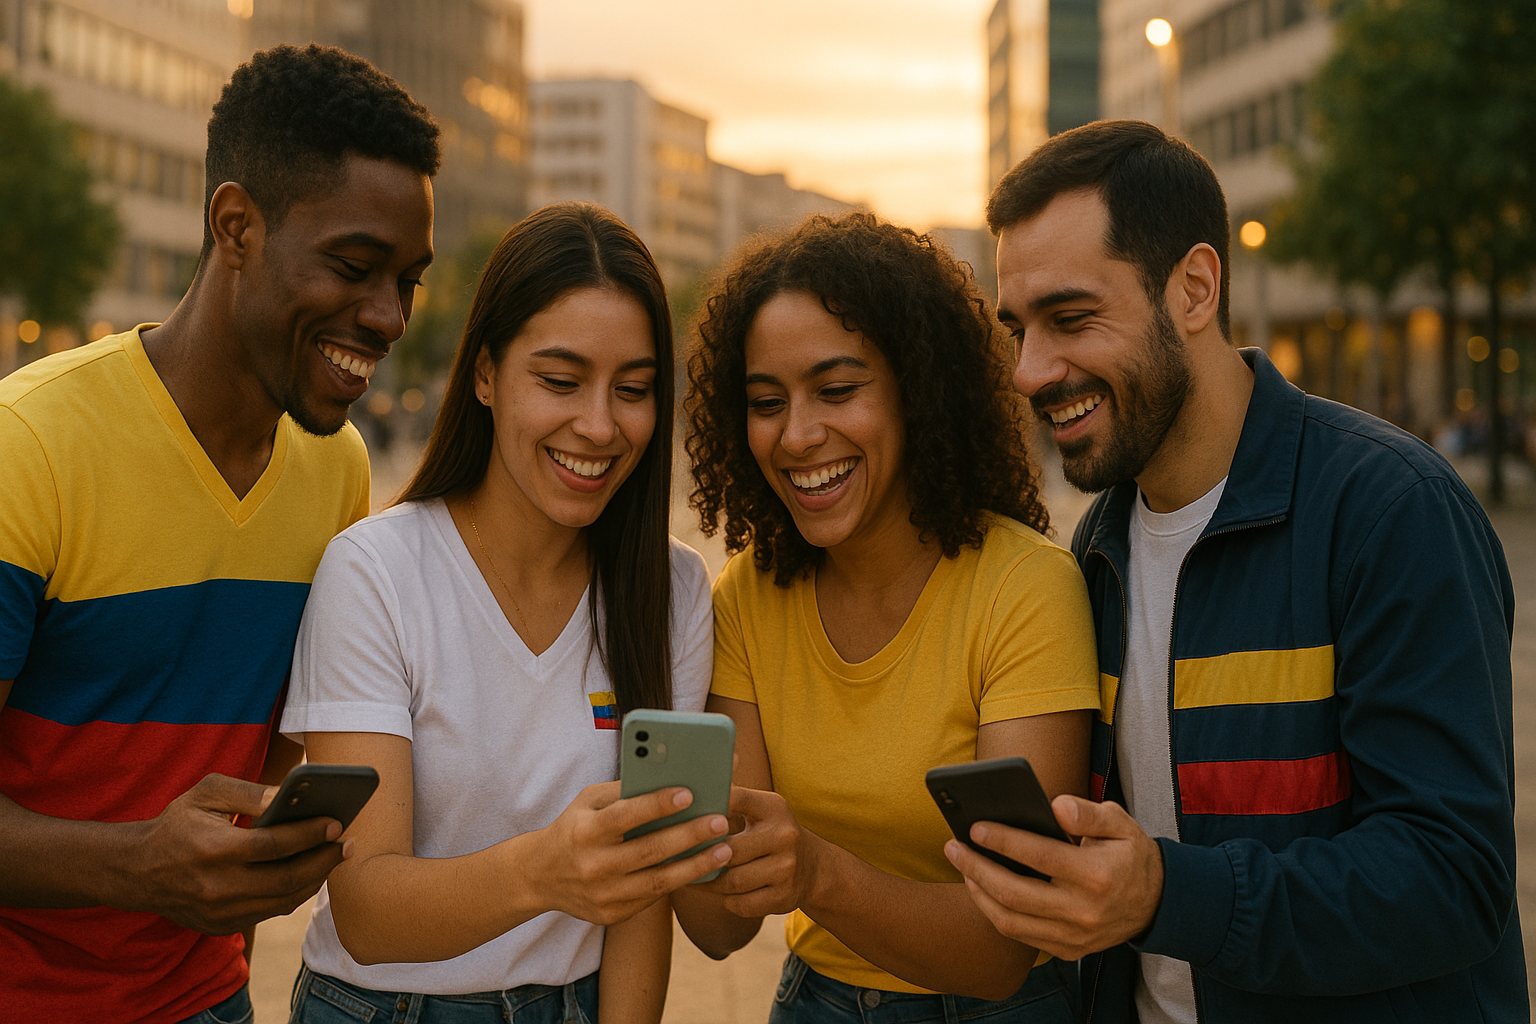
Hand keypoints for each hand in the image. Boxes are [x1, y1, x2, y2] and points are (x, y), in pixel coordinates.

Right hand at [121, 773, 349, 934]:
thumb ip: (250, 791)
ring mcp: (219, 912)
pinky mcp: (221, 926)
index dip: (310, 834)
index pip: (274, 846)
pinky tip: (310, 874)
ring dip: (315, 880)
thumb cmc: (178, 823)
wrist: (137, 870)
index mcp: (213, 850)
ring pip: (283, 901)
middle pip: (286, 880)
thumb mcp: (206, 793)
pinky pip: (269, 912)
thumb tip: (291, 794)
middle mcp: (217, 887)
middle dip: (324, 861)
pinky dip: (294, 894)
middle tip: (350, 844)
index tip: (338, 823)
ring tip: (335, 857)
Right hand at [526, 781, 731, 926]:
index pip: (625, 816)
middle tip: (721, 822)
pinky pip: (653, 898)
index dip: (657, 805)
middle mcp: (593, 865)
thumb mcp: (588, 801)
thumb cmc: (574, 827)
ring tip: (724, 850)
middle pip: (649, 850)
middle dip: (689, 835)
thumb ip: (624, 791)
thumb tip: (671, 776)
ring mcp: (603, 894)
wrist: (539, 876)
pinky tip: (703, 868)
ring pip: (658, 881)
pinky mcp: (612, 915)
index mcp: (584, 831)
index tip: (689, 793)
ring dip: (695, 866)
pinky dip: (680, 882)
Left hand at [693, 786, 816, 918]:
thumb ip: (732, 800)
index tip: (683, 816)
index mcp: (773, 808)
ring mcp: (786, 869)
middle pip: (730, 850)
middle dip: (704, 856)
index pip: (736, 799)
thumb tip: (689, 791)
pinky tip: (719, 892)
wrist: (813, 867)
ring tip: (693, 876)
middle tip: (680, 858)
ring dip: (710, 882)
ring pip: (732, 881)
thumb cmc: (771, 833)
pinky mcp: (783, 897)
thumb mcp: (761, 810)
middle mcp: (784, 836)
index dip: (708, 808)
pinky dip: (726, 900)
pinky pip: (741, 904)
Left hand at [943, 795, 1163, 960]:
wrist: (1156, 904)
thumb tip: (1055, 805)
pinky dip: (994, 913)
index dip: (1004, 841)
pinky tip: (981, 889)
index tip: (975, 827)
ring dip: (979, 893)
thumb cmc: (1130, 855)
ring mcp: (1074, 936)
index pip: (1040, 856)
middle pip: (1015, 893)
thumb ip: (1088, 813)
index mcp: (1097, 875)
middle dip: (977, 868)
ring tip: (962, 866)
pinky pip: (1020, 935)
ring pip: (1010, 921)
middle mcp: (1084, 911)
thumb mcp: (1120, 824)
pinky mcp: (1067, 951)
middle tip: (953, 847)